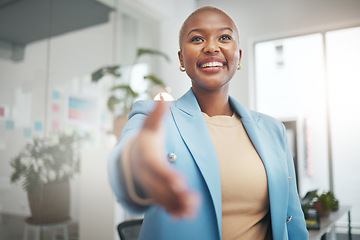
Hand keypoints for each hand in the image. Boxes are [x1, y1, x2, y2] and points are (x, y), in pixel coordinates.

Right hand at [129, 100, 199, 217]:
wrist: (134, 156)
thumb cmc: (146, 139)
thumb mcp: (151, 124)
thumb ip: (159, 111)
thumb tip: (164, 93)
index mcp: (147, 157)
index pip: (156, 167)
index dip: (166, 175)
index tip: (178, 181)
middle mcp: (147, 174)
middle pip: (159, 186)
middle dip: (174, 194)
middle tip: (190, 199)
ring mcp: (151, 184)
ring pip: (162, 198)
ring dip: (176, 204)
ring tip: (192, 210)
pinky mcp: (156, 191)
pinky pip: (164, 202)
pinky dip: (173, 209)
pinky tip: (186, 215)